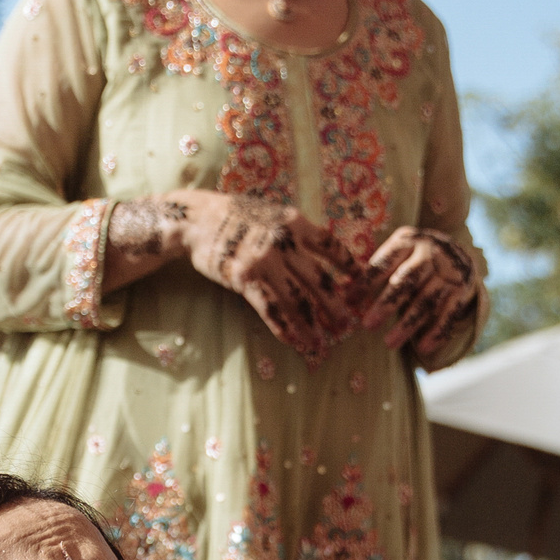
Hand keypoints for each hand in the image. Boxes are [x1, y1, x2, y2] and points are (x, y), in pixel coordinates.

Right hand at [179, 191, 368, 365]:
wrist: (198, 218)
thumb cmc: (237, 217)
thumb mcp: (273, 214)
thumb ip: (296, 232)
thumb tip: (323, 252)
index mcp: (295, 222)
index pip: (331, 246)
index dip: (349, 266)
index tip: (361, 285)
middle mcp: (283, 241)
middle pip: (319, 280)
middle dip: (336, 307)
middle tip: (348, 327)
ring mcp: (264, 261)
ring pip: (296, 300)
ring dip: (311, 326)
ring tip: (322, 345)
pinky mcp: (244, 278)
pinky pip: (270, 309)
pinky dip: (283, 328)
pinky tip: (294, 342)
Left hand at [360, 227, 479, 359]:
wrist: (459, 252)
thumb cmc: (414, 257)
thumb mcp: (397, 251)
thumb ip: (376, 269)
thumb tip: (346, 296)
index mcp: (408, 241)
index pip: (384, 262)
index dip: (366, 283)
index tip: (349, 302)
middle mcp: (430, 253)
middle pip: (407, 280)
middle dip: (386, 304)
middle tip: (367, 325)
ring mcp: (449, 272)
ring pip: (427, 301)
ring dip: (407, 324)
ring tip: (389, 343)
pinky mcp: (462, 291)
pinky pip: (450, 314)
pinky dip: (437, 332)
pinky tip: (423, 348)